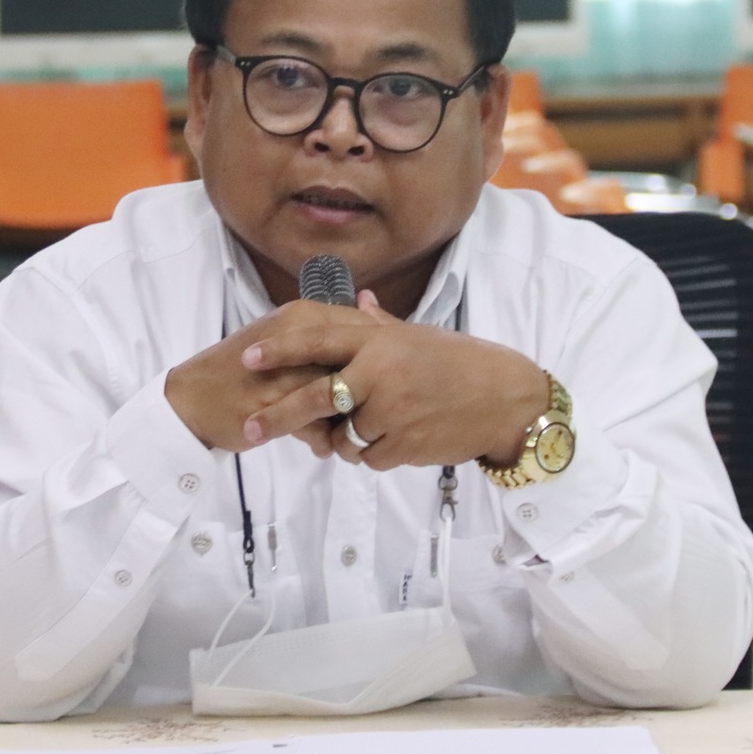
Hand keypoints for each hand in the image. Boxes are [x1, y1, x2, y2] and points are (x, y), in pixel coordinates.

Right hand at [165, 299, 377, 452]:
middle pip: (356, 362)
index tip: (385, 382)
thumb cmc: (241, 373)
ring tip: (344, 436)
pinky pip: (317, 423)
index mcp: (302, 314)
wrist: (191, 400)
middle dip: (366, 393)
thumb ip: (326, 338)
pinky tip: (320, 447)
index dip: (378, 357)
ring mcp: (287, 370)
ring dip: (345, 421)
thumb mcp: (286, 346)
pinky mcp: (275, 404)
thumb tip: (372, 323)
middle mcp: (298, 336)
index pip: (361, 327)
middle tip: (370, 414)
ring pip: (340, 395)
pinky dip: (322, 439)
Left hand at [239, 291, 550, 469]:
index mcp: (380, 340)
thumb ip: (380, 322)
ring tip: (371, 430)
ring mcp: (392, 409)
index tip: (247, 357)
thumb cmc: (460, 363)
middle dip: (277, 415)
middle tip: (249, 428)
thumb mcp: (418, 336)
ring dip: (344, 441)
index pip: (318, 339)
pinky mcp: (404, 443)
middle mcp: (381, 372)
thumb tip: (357, 296)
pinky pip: (369, 457)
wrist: (505, 399)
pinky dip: (374, 454)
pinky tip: (398, 441)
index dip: (279, 349)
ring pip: (342, 436)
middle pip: (314, 397)